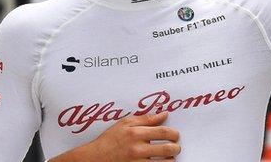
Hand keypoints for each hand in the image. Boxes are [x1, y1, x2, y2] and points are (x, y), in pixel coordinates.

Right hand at [51, 112, 179, 161]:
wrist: (94, 158)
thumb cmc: (109, 140)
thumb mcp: (125, 124)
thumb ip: (146, 119)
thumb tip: (164, 114)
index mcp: (136, 133)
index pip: (164, 132)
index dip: (174, 133)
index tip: (176, 135)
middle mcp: (137, 149)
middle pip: (168, 148)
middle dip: (176, 148)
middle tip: (176, 147)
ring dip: (171, 160)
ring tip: (170, 157)